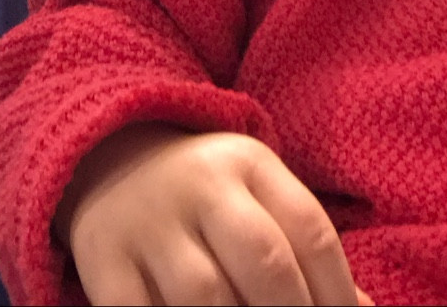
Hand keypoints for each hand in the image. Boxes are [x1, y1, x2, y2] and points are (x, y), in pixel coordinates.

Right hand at [57, 124, 368, 306]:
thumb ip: (304, 245)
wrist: (108, 153)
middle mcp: (199, 186)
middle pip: (264, 261)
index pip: (311, 231)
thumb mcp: (258, 194)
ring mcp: (148, 224)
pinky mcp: (105, 262)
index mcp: (247, 163)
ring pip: (205, 297)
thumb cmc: (205, 192)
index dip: (340, 293)